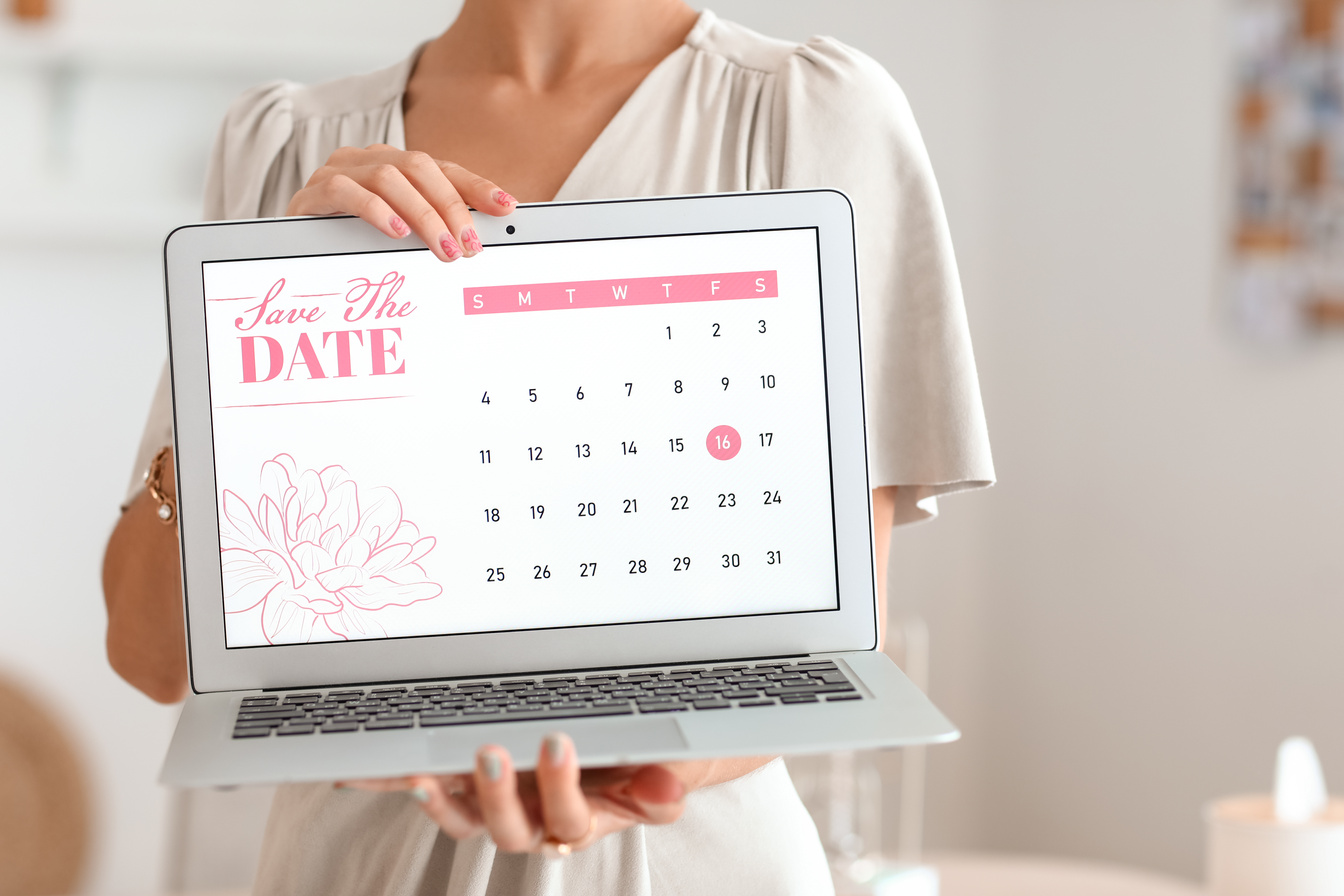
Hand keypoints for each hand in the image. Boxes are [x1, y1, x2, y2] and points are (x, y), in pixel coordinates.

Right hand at [286, 144, 516, 261]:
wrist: (291, 246)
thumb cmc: (353, 240)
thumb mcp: (400, 234)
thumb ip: (433, 228)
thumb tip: (475, 240)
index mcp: (396, 166)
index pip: (445, 170)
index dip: (476, 187)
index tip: (507, 206)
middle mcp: (370, 160)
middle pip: (420, 169)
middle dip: (451, 208)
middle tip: (469, 245)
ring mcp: (339, 171)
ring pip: (389, 178)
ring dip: (422, 215)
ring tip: (442, 247)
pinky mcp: (313, 191)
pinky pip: (346, 191)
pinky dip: (375, 210)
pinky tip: (395, 231)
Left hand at [340, 733, 684, 854]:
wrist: (633, 755)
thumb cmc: (644, 763)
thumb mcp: (666, 772)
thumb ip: (662, 786)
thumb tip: (665, 786)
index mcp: (583, 818)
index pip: (570, 818)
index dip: (561, 789)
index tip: (558, 744)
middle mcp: (536, 819)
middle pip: (509, 828)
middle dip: (497, 796)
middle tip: (492, 753)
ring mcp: (500, 805)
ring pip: (466, 820)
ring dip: (442, 801)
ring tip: (423, 774)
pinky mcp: (470, 787)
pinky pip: (435, 791)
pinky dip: (399, 782)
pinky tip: (368, 769)